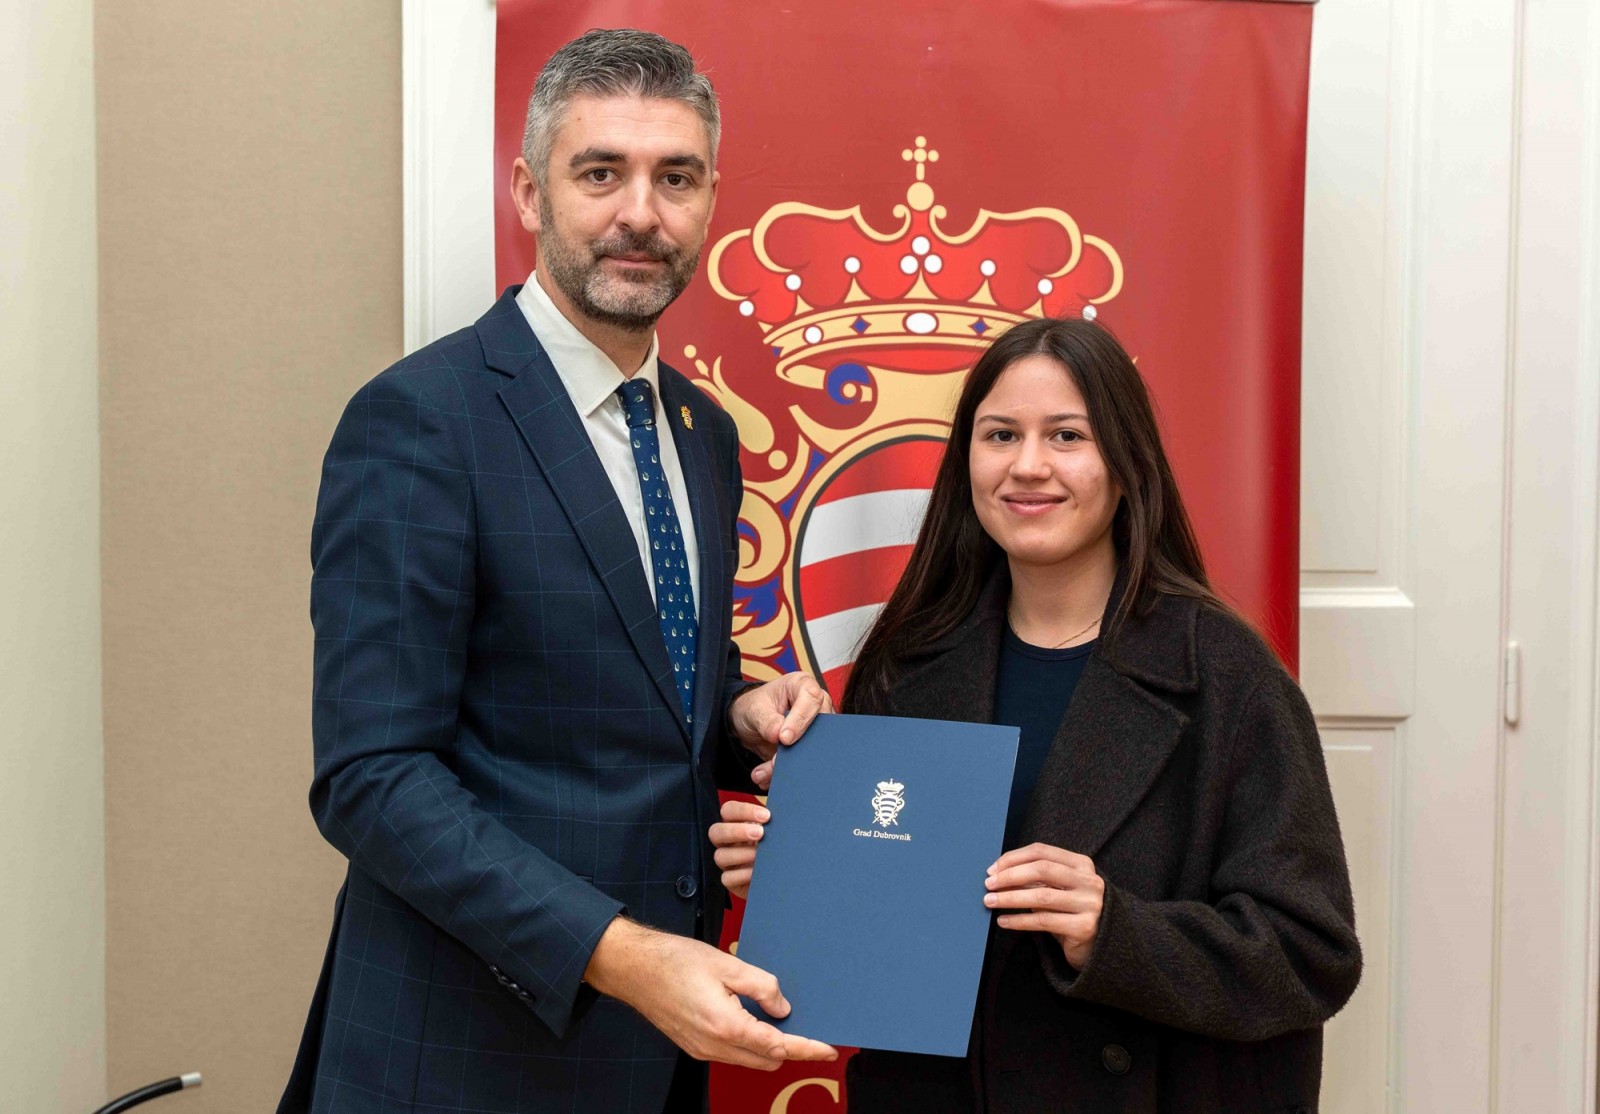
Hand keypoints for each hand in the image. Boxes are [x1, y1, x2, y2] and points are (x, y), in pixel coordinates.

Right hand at [583, 918, 836, 1069]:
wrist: (634, 968)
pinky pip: (730, 1052)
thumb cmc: (675, 960)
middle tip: (801, 1020)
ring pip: (749, 1058)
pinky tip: (747, 1015)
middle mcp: (714, 1046)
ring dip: (766, 1043)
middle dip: (789, 1045)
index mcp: (726, 1026)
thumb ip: (762, 986)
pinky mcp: (694, 1046)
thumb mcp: (727, 964)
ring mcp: (702, 1049)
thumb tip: (783, 1007)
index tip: (829, 1049)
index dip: (807, 1048)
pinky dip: (747, 1040)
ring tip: (770, 1012)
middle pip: (767, 1059)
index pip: (778, 1046)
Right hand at [709, 798, 768, 899]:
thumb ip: (770, 823)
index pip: (728, 810)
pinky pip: (727, 878)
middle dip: (736, 831)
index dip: (744, 811)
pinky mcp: (731, 881)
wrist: (778, 875)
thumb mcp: (772, 832)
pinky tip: (756, 872)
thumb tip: (780, 817)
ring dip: (741, 854)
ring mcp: (726, 862)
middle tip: (760, 833)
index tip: (766, 816)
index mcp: (734, 824)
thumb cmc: (773, 847)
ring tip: (760, 855)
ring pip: (720, 856)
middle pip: (715, 832)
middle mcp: (726, 842)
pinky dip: (742, 875)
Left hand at [728, 672, 832, 764]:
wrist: (748, 724)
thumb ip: (766, 720)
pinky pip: (804, 762)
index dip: (801, 719)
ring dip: (790, 764)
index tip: (784, 738)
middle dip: (798, 748)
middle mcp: (815, 706)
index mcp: (802, 686)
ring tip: (766, 772)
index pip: (811, 699)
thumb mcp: (754, 710)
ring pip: (813, 749)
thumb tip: (779, 735)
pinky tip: (767, 776)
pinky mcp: (810, 747)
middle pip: (820, 727)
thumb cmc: (754, 707)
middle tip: (775, 761)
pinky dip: (785, 771)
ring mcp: (816, 728)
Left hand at [984, 842, 1105, 969]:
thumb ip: (1036, 879)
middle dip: (1010, 875)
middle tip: (988, 884)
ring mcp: (1089, 904)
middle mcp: (1089, 881)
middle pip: (1042, 869)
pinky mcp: (1084, 928)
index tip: (993, 869)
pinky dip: (1019, 920)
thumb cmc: (1071, 912)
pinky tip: (1004, 921)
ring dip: (1010, 898)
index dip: (1013, 858)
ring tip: (990, 902)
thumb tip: (998, 874)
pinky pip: (1043, 921)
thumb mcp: (1058, 890)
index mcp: (1082, 864)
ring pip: (1041, 896)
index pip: (1041, 852)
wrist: (1100, 946)